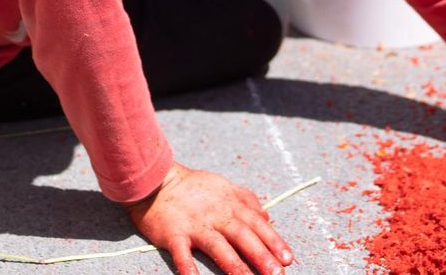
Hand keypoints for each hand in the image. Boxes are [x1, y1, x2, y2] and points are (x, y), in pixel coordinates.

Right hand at [126, 162, 293, 274]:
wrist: (157, 180)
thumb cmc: (194, 187)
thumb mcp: (224, 186)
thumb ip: (247, 200)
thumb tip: (268, 217)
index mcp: (230, 203)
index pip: (257, 223)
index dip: (273, 241)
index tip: (288, 259)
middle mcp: (216, 214)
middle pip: (243, 235)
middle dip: (261, 255)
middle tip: (277, 273)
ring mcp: (195, 225)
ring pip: (218, 246)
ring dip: (234, 265)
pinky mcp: (174, 234)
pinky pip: (183, 254)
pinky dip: (189, 269)